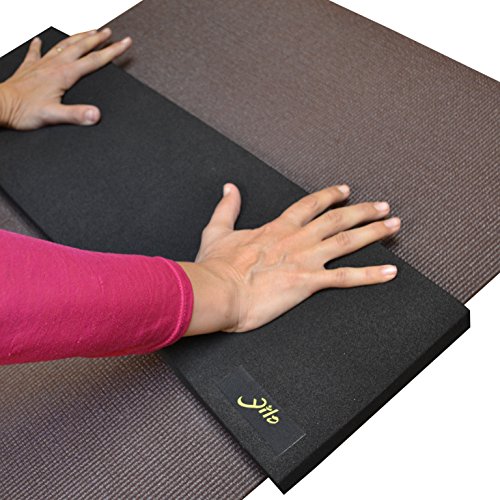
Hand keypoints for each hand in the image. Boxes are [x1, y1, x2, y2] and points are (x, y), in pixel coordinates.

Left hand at [0, 28, 130, 129]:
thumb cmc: (23, 110)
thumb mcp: (54, 116)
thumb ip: (76, 114)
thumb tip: (96, 114)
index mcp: (64, 74)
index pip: (94, 60)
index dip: (112, 51)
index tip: (124, 43)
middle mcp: (54, 65)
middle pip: (81, 47)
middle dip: (98, 39)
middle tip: (109, 32)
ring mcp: (41, 64)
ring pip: (64, 45)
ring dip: (78, 37)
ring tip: (88, 32)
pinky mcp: (29, 68)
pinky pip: (36, 52)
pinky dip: (39, 45)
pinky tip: (39, 40)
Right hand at [179, 184, 400, 334]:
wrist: (218, 291)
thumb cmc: (217, 267)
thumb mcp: (217, 231)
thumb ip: (227, 208)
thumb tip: (229, 188)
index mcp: (277, 227)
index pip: (310, 205)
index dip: (330, 196)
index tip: (345, 190)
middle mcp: (296, 239)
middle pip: (337, 218)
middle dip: (362, 210)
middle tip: (383, 206)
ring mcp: (305, 259)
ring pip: (347, 241)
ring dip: (373, 233)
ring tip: (393, 227)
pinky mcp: (308, 282)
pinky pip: (346, 278)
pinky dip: (370, 275)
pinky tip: (389, 272)